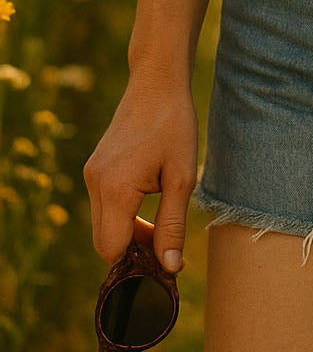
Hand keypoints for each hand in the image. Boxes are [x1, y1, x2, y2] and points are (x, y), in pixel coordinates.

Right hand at [83, 73, 197, 274]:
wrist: (156, 85)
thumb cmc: (174, 127)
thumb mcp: (182, 179)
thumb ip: (173, 226)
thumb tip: (168, 267)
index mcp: (114, 189)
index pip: (113, 249)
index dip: (137, 264)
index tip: (166, 264)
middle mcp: (94, 184)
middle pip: (104, 241)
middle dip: (133, 251)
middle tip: (168, 249)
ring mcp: (91, 175)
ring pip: (103, 224)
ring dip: (129, 233)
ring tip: (163, 228)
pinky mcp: (94, 168)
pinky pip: (103, 206)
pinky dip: (122, 215)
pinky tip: (150, 205)